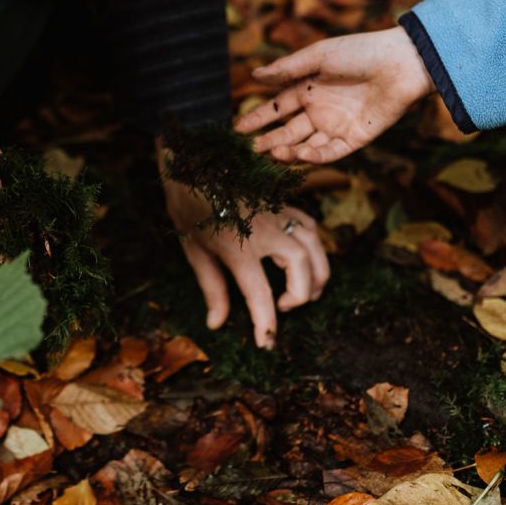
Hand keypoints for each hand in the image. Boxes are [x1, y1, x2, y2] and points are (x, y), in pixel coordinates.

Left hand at [159, 150, 328, 348]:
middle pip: (302, 268)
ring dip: (316, 275)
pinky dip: (315, 249)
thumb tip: (217, 323)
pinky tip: (304, 261)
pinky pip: (311, 228)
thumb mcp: (194, 250)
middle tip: (282, 307)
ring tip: (302, 293)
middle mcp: (264, 230)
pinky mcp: (284, 203)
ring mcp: (278, 213)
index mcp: (236, 246)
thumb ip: (212, 288)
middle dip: (300, 295)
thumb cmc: (188, 206)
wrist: (194, 161)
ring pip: (316, 246)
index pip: (260, 294)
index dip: (266, 324)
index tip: (267, 343)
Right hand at [235, 27, 433, 163]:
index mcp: (308, 88)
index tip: (237, 129)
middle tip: (249, 150)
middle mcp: (319, 110)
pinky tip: (300, 154)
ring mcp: (336, 126)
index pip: (277, 108)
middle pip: (287, 131)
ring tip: (271, 151)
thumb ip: (287, 69)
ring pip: (305, 145)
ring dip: (287, 151)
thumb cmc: (360, 51)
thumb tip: (254, 76)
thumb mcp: (318, 56)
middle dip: (267, 140)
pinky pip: (329, 152)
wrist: (402, 62)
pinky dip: (314, 157)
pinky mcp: (355, 139)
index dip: (257, 119)